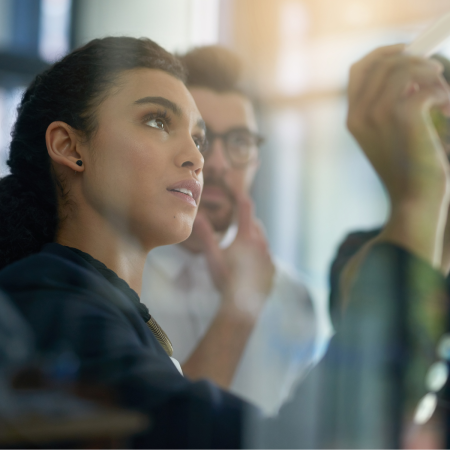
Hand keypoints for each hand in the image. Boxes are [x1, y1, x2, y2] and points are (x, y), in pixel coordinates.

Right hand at [192, 194, 274, 315]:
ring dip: (251, 237)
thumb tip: (196, 217)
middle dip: (244, 220)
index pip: (245, 207)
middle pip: (254, 223)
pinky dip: (257, 253)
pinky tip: (247, 263)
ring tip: (238, 246)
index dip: (239, 194)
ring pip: (261, 239)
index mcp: (247, 237)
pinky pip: (266, 255)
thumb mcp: (212, 257)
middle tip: (232, 224)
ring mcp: (269, 257)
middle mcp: (262, 243)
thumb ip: (205, 235)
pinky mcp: (272, 270)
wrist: (242, 306)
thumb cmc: (225, 279)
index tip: (233, 186)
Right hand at [347, 44, 449, 265]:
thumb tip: (411, 67)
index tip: (407, 50)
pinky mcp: (402, 119)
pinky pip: (425, 85)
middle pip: (382, 62)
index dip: (383, 53)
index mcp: (352, 117)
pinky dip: (441, 92)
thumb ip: (388, 102)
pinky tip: (446, 109)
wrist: (413, 199)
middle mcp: (359, 114)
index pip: (359, 68)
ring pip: (404, 68)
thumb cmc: (407, 167)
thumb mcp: (388, 133)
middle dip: (413, 59)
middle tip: (436, 73)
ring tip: (444, 96)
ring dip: (431, 75)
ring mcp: (377, 116)